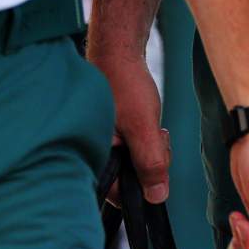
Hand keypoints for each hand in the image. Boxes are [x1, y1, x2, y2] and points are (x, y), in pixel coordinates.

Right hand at [95, 49, 170, 203]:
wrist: (119, 50)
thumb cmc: (124, 83)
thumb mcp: (143, 127)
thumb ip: (150, 163)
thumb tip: (156, 197)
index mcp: (93, 156)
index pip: (118, 193)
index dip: (142, 184)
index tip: (154, 166)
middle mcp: (91, 151)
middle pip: (127, 177)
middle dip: (147, 161)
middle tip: (154, 136)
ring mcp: (100, 141)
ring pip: (132, 161)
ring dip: (147, 147)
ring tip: (148, 123)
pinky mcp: (108, 132)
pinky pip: (130, 146)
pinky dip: (142, 137)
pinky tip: (143, 120)